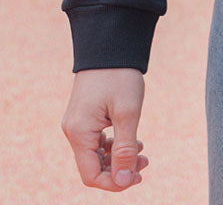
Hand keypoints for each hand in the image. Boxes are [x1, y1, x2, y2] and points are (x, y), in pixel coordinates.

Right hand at [62, 68, 147, 190]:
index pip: (91, 175)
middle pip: (92, 167)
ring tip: (141, 149)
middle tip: (145, 162)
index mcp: (79, 133)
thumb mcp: (128, 112)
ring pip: (95, 155)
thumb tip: (125, 180)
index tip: (138, 177)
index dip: (114, 182)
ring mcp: (77, 123)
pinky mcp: (84, 116)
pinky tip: (131, 139)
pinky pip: (95, 142)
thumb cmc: (120, 75)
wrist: (110, 44)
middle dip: (119, 169)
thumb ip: (125, 148)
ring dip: (118, 158)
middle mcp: (72, 131)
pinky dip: (112, 145)